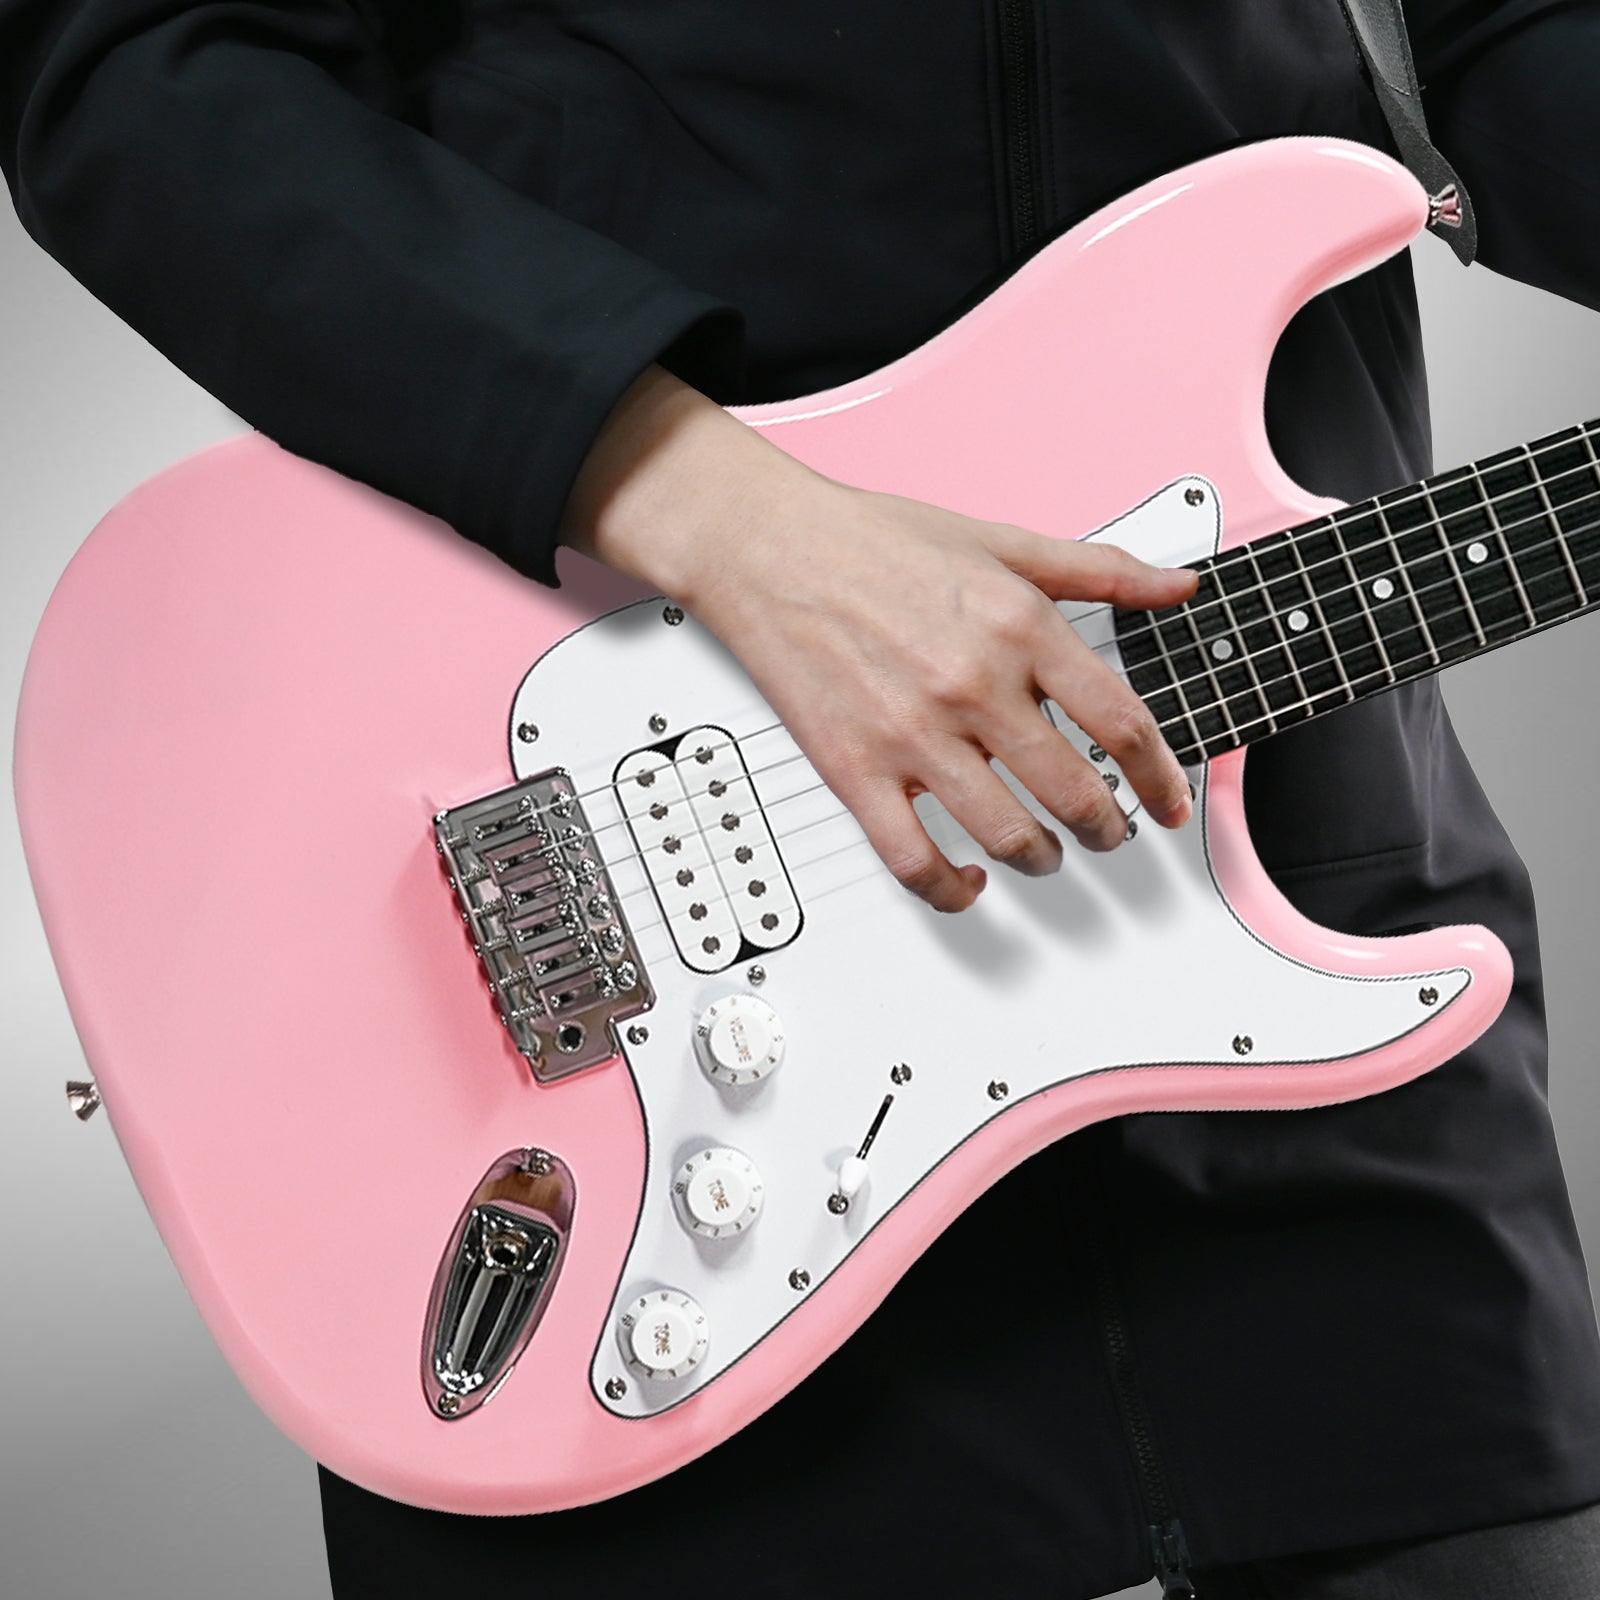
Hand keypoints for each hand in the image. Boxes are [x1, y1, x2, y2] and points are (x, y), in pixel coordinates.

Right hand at [559, 366, 1197, 911]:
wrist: (767, 546)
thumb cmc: (872, 539)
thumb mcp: (1000, 539)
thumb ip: (1098, 567)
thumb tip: (1175, 584)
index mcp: (1018, 626)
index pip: (1121, 722)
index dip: (1160, 774)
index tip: (1169, 798)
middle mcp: (973, 685)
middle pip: (1074, 792)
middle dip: (1109, 827)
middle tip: (1112, 832)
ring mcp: (913, 735)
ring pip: (1006, 835)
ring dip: (1042, 859)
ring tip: (1046, 854)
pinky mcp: (855, 770)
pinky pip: (913, 859)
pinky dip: (950, 889)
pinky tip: (966, 884)